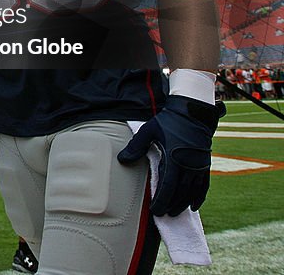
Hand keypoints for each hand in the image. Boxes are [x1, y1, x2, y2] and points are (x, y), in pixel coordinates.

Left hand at [117, 96, 224, 215]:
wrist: (192, 113)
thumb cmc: (168, 121)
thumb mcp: (149, 131)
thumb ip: (136, 146)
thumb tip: (122, 160)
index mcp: (175, 159)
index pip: (168, 186)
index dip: (162, 200)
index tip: (155, 211)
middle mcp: (190, 166)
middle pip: (180, 192)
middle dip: (171, 205)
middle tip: (162, 215)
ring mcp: (199, 166)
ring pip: (192, 191)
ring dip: (183, 203)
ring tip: (174, 212)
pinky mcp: (205, 164)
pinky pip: (203, 185)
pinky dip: (199, 197)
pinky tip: (193, 206)